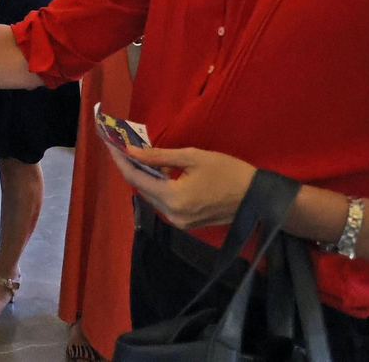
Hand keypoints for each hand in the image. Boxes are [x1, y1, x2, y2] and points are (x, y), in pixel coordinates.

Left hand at [105, 144, 256, 230]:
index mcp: (173, 198)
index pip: (136, 178)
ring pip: (152, 196)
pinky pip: (164, 202)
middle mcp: (172, 215)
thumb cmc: (228, 172)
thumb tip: (132, 151)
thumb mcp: (193, 157)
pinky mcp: (186, 224)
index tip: (111, 143)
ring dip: (145, 176)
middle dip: (131, 167)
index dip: (121, 160)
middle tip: (124, 146)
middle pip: (142, 188)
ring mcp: (179, 222)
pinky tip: (157, 170)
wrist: (257, 197)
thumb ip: (159, 156)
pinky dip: (158, 186)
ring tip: (138, 154)